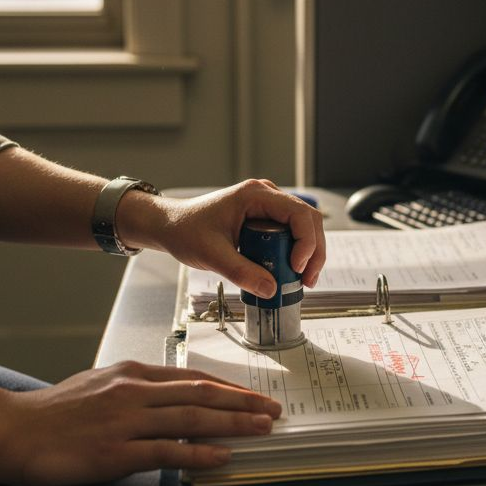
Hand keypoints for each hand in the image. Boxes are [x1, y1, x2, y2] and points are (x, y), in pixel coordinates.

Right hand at [6, 361, 281, 485]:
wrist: (13, 431)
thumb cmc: (52, 413)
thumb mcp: (98, 385)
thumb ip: (134, 390)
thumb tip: (166, 397)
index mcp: (131, 374)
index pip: (191, 377)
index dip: (227, 387)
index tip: (251, 394)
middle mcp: (133, 392)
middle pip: (201, 394)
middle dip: (242, 402)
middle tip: (272, 409)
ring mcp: (126, 421)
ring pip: (192, 418)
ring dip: (232, 424)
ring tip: (261, 428)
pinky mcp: (117, 451)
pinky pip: (168, 451)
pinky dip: (199, 453)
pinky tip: (221, 456)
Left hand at [122, 179, 325, 296]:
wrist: (171, 225)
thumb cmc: (186, 230)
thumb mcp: (212, 255)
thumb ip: (242, 272)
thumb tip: (271, 290)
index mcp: (256, 195)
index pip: (299, 214)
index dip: (306, 242)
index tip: (297, 267)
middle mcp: (266, 195)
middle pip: (308, 220)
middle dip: (314, 251)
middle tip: (308, 279)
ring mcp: (268, 206)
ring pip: (304, 226)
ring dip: (309, 253)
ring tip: (302, 279)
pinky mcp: (266, 218)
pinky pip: (291, 232)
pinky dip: (297, 252)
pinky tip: (291, 271)